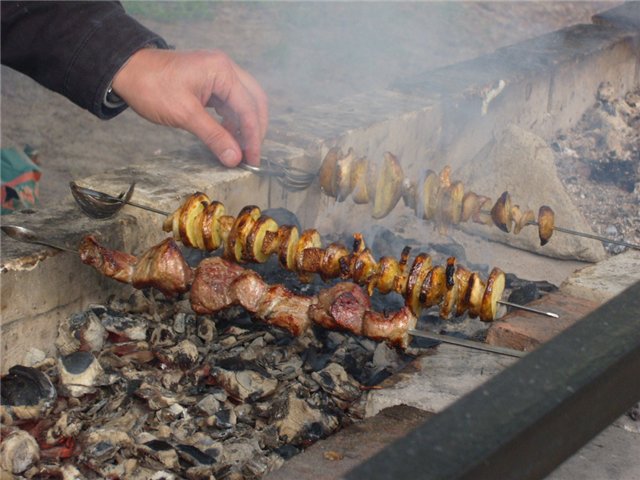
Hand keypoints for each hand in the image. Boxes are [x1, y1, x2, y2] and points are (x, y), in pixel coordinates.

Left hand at [112, 48, 267, 166]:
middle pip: (255, 101)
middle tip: (251, 155)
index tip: (252, 160)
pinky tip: (228, 136)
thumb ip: (214, 136)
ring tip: (239, 149)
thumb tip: (235, 158)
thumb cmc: (151, 87)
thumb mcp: (184, 115)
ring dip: (245, 126)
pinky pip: (230, 102)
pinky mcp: (210, 81)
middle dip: (255, 129)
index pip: (248, 108)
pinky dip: (233, 120)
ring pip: (244, 102)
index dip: (253, 137)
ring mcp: (219, 74)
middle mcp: (226, 69)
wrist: (126, 70)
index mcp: (222, 71)